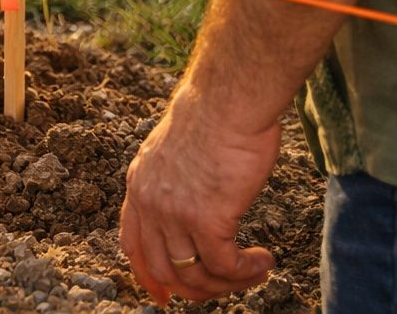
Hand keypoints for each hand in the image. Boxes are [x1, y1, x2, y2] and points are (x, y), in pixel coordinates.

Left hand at [119, 92, 279, 303]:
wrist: (227, 101)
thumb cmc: (214, 117)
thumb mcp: (175, 151)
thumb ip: (173, 181)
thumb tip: (191, 205)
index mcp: (139, 185)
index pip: (132, 245)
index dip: (148, 276)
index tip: (166, 297)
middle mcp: (150, 202)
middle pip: (163, 269)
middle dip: (197, 288)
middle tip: (228, 284)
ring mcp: (174, 212)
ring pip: (195, 274)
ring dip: (229, 283)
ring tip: (254, 271)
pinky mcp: (206, 218)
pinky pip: (224, 266)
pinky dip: (246, 272)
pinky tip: (265, 261)